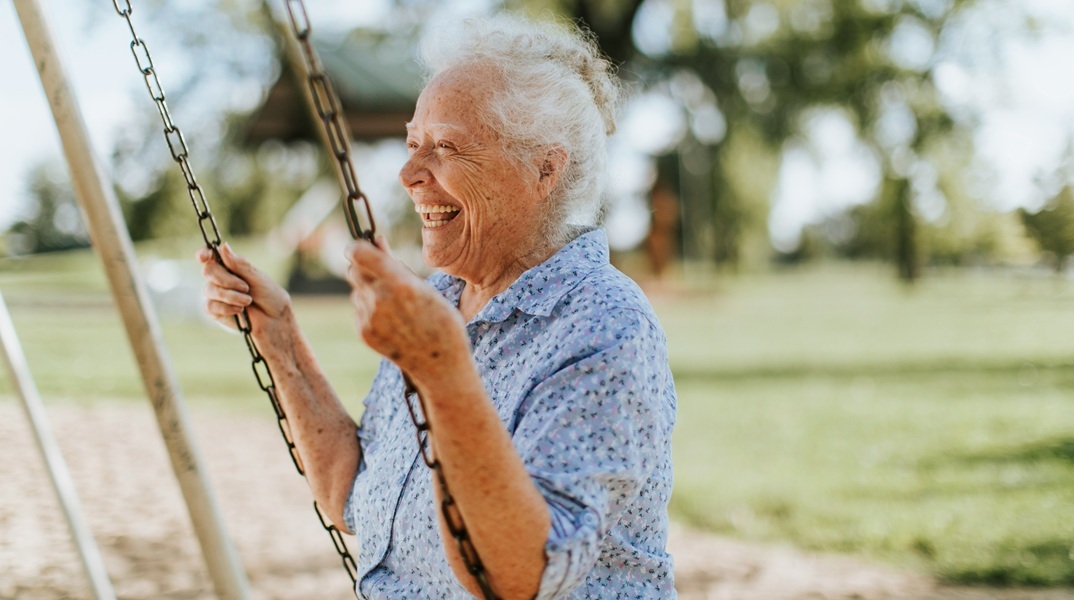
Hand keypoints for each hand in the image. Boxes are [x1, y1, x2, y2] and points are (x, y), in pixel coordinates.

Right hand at [197, 243, 294, 349]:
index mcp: (230, 265)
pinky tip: (240, 311)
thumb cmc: (269, 295)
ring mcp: (216, 294)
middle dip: (226, 279)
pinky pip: (211, 306)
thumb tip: (223, 246)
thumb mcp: (257, 277)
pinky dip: (226, 308)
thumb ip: (239, 264)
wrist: (274, 319)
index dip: (204, 253)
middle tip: (245, 287)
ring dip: (230, 296)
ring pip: (209, 289)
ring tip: (248, 301)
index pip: (211, 255)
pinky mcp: (215, 310)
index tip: (203, 257)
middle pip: (208, 271)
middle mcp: (220, 278)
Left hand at [345, 237, 469, 383]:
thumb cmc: (441, 321)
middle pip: (353, 271)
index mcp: (400, 283)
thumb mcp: (425, 288)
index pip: (359, 253)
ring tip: (396, 308)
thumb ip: (397, 265)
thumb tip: (378, 241)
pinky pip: (359, 311)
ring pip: (357, 292)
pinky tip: (392, 322)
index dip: (358, 247)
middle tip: (382, 277)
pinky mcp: (364, 332)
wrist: (440, 364)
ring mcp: (369, 318)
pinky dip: (370, 311)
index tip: (361, 248)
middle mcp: (380, 299)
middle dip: (364, 269)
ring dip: (370, 292)